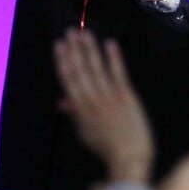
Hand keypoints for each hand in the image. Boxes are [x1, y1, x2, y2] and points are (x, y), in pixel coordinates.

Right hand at [53, 28, 153, 181]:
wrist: (129, 158)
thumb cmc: (107, 147)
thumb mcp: (85, 132)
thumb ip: (75, 114)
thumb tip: (61, 101)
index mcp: (80, 108)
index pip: (68, 79)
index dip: (62, 60)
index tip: (59, 44)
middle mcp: (92, 99)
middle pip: (80, 70)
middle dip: (74, 50)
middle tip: (70, 31)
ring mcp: (109, 96)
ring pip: (97, 68)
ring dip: (90, 49)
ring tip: (85, 33)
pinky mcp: (126, 96)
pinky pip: (118, 73)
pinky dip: (114, 58)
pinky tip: (110, 44)